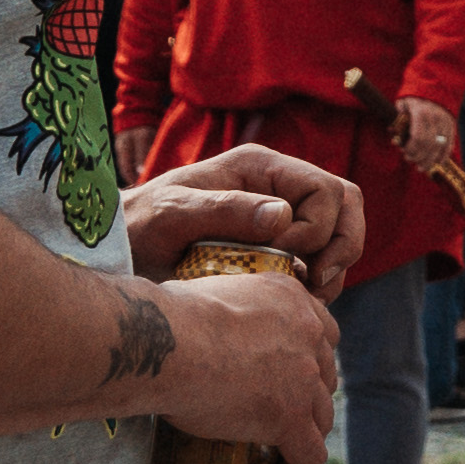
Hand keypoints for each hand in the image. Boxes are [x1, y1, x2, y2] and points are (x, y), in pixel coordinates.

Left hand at [127, 140, 363, 288]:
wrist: (118, 247)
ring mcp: (280, 213)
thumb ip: (224, 211)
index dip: (318, 229)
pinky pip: (321, 255)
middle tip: (316, 281)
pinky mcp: (277, 242)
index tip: (286, 259)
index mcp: (259, 166)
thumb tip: (284, 217)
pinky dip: (321, 279)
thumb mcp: (171, 215)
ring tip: (309, 294)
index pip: (326, 189)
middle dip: (342, 245)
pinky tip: (296, 297)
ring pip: (340, 231)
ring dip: (336, 266)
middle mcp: (277, 185)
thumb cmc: (137, 226)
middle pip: (346, 205)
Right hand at [145, 258, 342, 463]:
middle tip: (285, 415)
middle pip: (325, 375)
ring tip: (284, 452)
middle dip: (309, 397)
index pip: (323, 332)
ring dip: (306, 434)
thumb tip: (206, 321)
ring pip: (322, 416)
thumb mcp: (214, 294)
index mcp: (290, 298)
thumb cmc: (168, 318)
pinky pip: (310, 454)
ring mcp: (303, 377)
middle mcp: (307, 333)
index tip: (296, 377)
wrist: (164, 342)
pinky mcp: (290, 416)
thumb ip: (232, 310)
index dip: (312, 359)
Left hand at [378, 90, 461, 173]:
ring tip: (422, 167)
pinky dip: (444, 155)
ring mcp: (445, 121)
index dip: (412, 149)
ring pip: (440, 147)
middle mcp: (435, 117)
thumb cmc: (413, 98)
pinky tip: (437, 162)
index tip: (405, 153)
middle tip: (411, 161)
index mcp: (421, 112)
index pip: (418, 137)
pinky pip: (449, 144)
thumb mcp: (402, 104)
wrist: (434, 85)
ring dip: (430, 160)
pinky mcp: (452, 125)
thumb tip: (394, 138)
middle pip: (429, 145)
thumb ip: (398, 120)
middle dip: (419, 157)